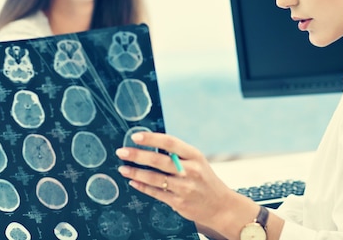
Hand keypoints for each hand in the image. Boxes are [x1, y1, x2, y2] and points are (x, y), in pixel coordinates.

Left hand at [115, 131, 254, 233]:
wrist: (220, 205)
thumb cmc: (204, 178)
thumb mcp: (196, 161)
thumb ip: (177, 153)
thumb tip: (150, 143)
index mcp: (194, 155)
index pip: (170, 143)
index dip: (151, 138)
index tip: (135, 136)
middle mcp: (190, 170)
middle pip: (159, 160)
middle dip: (138, 155)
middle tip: (122, 152)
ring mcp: (184, 187)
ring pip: (154, 178)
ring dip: (136, 172)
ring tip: (123, 168)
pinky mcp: (178, 202)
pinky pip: (156, 193)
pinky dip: (142, 187)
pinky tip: (133, 182)